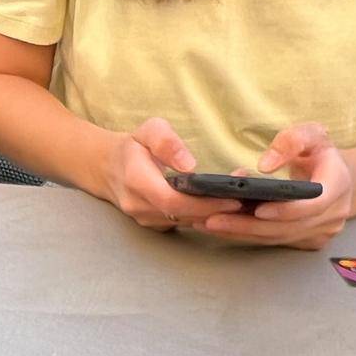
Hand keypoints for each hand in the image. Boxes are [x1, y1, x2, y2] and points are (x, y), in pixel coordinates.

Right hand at [96, 118, 241, 229]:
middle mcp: (139, 206)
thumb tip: (190, 166)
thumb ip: (167, 142)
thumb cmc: (132, 145)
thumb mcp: (148, 130)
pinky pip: (182, 224)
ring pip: (186, 222)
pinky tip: (224, 207)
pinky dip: (204, 216)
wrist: (106, 168)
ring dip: (214, 214)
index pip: (172, 201)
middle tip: (250, 199)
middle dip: (218, 209)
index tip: (233, 198)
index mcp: (136, 181)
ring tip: (244, 201)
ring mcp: (145, 220)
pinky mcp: (154, 225)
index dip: (204, 204)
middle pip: (183, 216)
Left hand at [192, 123, 354, 249]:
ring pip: (277, 238)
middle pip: (287, 227)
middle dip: (249, 225)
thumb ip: (290, 141)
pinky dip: (247, 235)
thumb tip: (265, 165)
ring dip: (241, 233)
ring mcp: (320, 231)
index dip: (285, 210)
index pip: (313, 205)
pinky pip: (273, 241)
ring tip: (209, 224)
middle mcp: (333, 214)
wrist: (333, 174)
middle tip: (213, 219)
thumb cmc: (318, 151)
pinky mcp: (306, 240)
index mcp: (337, 185)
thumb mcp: (310, 134)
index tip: (258, 209)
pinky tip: (221, 228)